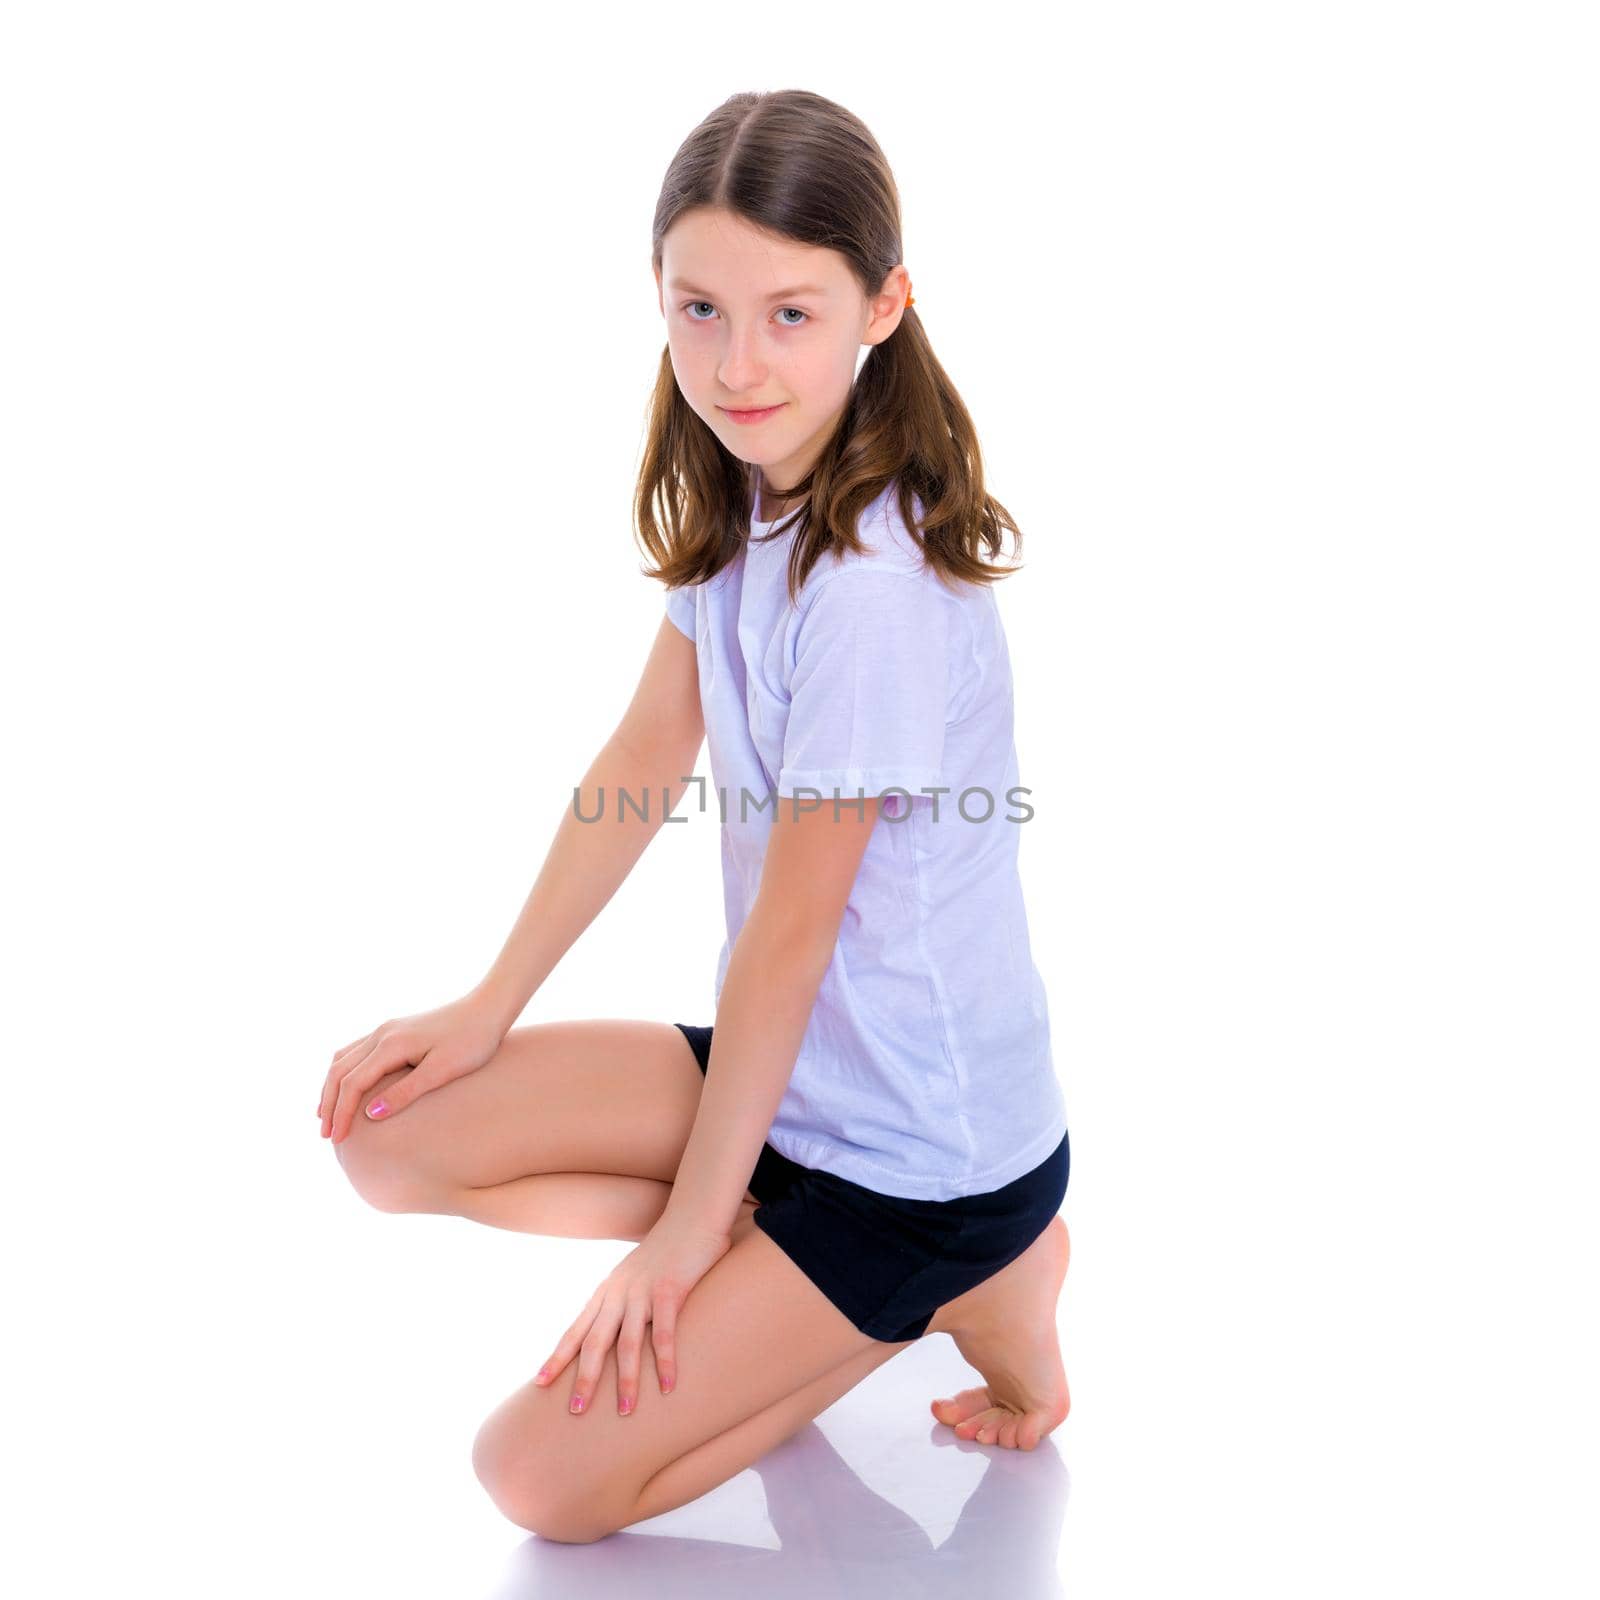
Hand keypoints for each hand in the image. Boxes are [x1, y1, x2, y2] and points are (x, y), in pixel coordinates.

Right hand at [317, 987, 509, 1143]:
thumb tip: (371, 1115)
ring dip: (332, 1088)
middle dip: (329, 1104)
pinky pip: (356, 1051)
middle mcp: (382, 1034)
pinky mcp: (395, 1030)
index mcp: (390, 1044)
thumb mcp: (442, 1070)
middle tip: (326, 1136)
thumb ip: (406, 1092)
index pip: (352, 1083)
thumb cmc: (472, 1041)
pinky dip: (344, 1072)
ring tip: (328, 1116)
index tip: (337, 1140)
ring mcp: (386, 1029)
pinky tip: (348, 1088)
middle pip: (339, 1071)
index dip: (342, 1114)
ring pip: (343, 1059)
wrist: (488, 1008)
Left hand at [533, 1213, 733, 1415]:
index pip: (576, 1330)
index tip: (539, 1383)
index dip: (558, 1357)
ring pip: (627, 1343)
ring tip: (624, 1410)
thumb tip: (619, 1331)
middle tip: (576, 1411)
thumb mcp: (635, 1277)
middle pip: (594, 1342)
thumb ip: (625, 1302)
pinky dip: (664, 1361)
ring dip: (625, 1379)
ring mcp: (642, 1291)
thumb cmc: (666, 1252)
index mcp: (607, 1292)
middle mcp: (618, 1293)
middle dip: (584, 1378)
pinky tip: (666, 1385)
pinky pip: (664, 1332)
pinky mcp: (669, 1290)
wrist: (691, 1217)